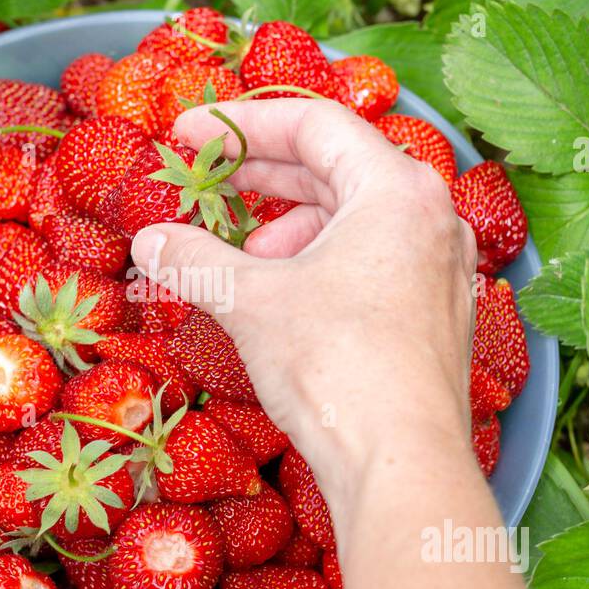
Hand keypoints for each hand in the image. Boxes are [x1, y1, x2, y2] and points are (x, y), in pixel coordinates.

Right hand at [130, 99, 478, 548]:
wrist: (402, 465)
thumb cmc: (336, 367)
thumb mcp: (251, 301)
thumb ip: (194, 259)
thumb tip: (149, 239)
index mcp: (397, 190)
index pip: (316, 123)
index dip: (242, 123)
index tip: (190, 134)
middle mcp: (431, 218)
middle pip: (336, 169)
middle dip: (261, 178)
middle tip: (204, 183)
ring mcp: (440, 270)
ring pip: (352, 221)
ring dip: (287, 230)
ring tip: (239, 262)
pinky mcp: (435, 317)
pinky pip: (370, 263)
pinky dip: (318, 265)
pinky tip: (278, 298)